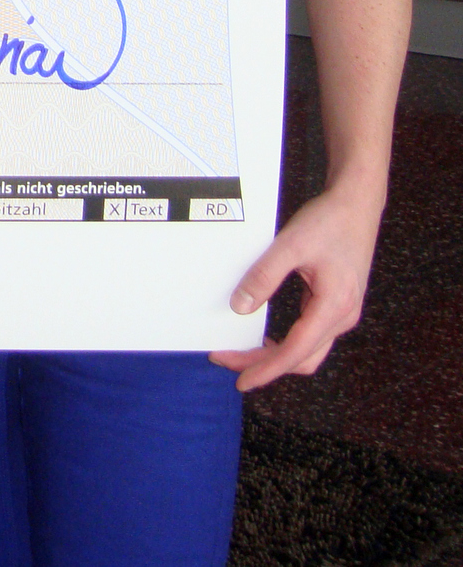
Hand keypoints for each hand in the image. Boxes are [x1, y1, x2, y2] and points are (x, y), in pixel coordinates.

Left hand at [209, 180, 381, 389]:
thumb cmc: (327, 222)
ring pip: (309, 350)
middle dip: (264, 364)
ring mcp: (343, 312)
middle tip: (227, 360)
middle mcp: (343, 316)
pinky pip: (312, 335)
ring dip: (276, 355)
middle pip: (302, 358)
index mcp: (334, 306)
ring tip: (242, 351)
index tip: (241, 380)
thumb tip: (240, 308)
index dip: (266, 369)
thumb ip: (264, 277)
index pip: (296, 352)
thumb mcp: (290, 246)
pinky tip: (266, 335)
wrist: (357, 205)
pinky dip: (288, 343)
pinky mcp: (338, 304)